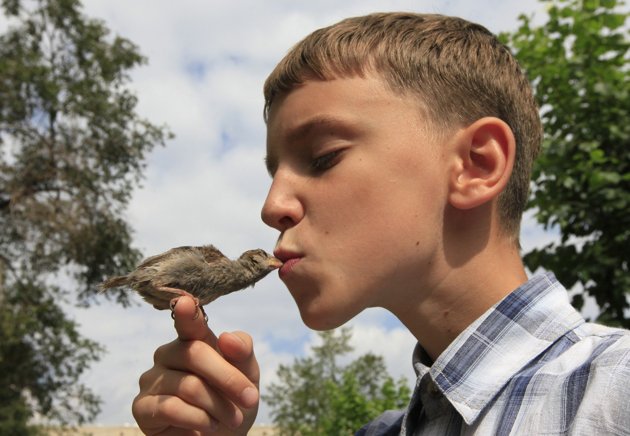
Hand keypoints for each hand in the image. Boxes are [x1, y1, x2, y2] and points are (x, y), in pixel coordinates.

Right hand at [132, 296, 259, 434]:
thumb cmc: (232, 402)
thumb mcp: (248, 376)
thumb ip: (242, 354)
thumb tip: (227, 338)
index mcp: (192, 340)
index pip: (188, 322)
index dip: (186, 313)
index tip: (185, 303)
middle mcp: (168, 354)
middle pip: (196, 354)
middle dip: (229, 379)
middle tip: (250, 399)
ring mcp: (151, 379)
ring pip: (188, 385)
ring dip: (219, 406)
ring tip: (233, 420)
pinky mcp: (141, 407)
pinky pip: (171, 408)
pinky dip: (198, 420)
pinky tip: (209, 427)